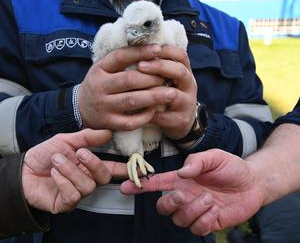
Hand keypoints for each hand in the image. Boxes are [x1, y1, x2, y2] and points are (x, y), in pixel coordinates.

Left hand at [22, 129, 127, 213]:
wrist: (23, 168)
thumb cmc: (46, 154)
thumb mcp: (66, 140)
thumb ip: (87, 137)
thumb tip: (108, 132)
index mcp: (89, 165)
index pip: (112, 168)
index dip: (125, 168)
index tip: (136, 166)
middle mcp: (87, 179)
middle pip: (103, 177)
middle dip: (94, 164)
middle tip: (80, 153)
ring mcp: (77, 192)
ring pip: (88, 186)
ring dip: (71, 170)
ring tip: (57, 161)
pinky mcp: (66, 203)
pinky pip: (73, 195)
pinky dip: (63, 181)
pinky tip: (54, 173)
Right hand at [78, 45, 175, 130]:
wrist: (80, 109)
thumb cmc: (100, 85)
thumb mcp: (103, 69)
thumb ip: (121, 61)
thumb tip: (150, 49)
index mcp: (99, 69)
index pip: (121, 56)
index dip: (141, 52)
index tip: (159, 49)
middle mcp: (99, 87)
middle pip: (129, 80)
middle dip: (152, 78)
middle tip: (168, 77)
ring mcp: (103, 106)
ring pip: (131, 100)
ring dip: (153, 97)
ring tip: (170, 93)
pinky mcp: (108, 123)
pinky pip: (129, 122)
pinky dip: (144, 117)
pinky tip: (154, 111)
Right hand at [120, 149, 264, 235]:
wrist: (253, 181)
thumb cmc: (230, 166)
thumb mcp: (214, 156)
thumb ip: (197, 162)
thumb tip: (182, 173)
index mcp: (182, 180)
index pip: (156, 183)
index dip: (140, 186)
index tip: (124, 187)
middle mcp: (185, 195)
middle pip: (162, 207)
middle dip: (168, 204)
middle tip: (182, 195)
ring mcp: (196, 210)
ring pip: (180, 220)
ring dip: (193, 210)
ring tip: (210, 199)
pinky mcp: (208, 222)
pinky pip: (197, 229)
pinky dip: (204, 219)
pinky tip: (215, 208)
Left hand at [138, 45, 197, 138]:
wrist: (181, 120)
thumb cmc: (168, 93)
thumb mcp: (168, 78)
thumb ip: (158, 65)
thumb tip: (136, 48)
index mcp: (185, 71)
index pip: (180, 55)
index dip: (166, 50)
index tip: (150, 48)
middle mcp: (189, 85)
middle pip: (179, 72)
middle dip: (159, 67)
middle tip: (140, 65)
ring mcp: (187, 103)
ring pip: (173, 95)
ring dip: (154, 92)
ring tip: (137, 90)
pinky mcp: (180, 120)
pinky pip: (165, 116)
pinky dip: (150, 113)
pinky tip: (137, 111)